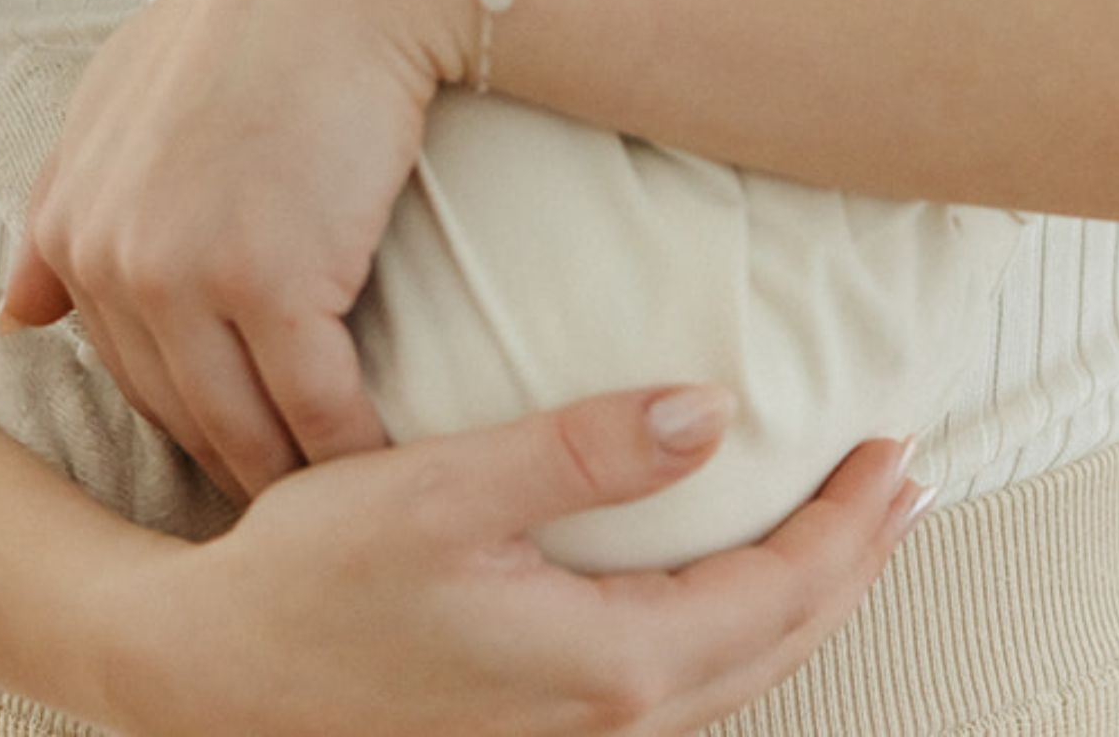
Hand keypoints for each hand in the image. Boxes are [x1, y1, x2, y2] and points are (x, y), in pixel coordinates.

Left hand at [0, 0, 483, 503]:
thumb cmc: (254, 18)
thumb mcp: (124, 92)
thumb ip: (63, 194)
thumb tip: (16, 312)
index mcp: (73, 218)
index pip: (124, 370)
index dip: (189, 418)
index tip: (241, 448)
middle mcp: (112, 256)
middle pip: (179, 414)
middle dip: (236, 464)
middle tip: (300, 508)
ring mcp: (183, 274)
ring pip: (243, 430)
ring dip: (295, 479)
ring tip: (349, 511)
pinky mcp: (270, 283)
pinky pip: (319, 412)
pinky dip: (356, 456)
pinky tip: (392, 471)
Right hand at [95, 396, 926, 736]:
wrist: (213, 678)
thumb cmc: (312, 578)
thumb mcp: (442, 490)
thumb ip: (580, 452)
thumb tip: (709, 414)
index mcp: (603, 663)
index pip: (776, 594)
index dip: (847, 523)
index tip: (899, 448)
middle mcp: (605, 722)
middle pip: (777, 646)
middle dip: (851, 565)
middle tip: (906, 486)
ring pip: (735, 675)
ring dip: (802, 601)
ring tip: (843, 533)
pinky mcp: (533, 727)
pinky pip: (682, 685)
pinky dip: (735, 629)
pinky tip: (722, 590)